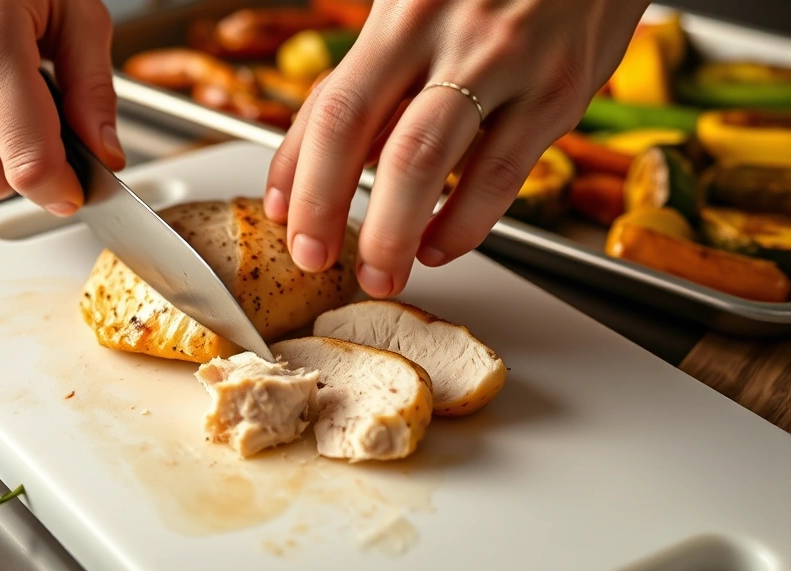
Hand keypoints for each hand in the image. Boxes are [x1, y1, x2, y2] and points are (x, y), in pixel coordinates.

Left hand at [264, 0, 650, 297]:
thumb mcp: (430, 8)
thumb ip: (386, 74)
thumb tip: (343, 152)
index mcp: (401, 14)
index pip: (329, 102)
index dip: (295, 167)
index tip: (282, 213)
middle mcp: (444, 33)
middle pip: (355, 130)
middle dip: (322, 206)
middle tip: (312, 257)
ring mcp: (503, 63)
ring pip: (421, 162)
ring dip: (391, 233)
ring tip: (378, 272)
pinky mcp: (559, 92)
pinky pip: (499, 176)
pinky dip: (463, 225)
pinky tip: (441, 246)